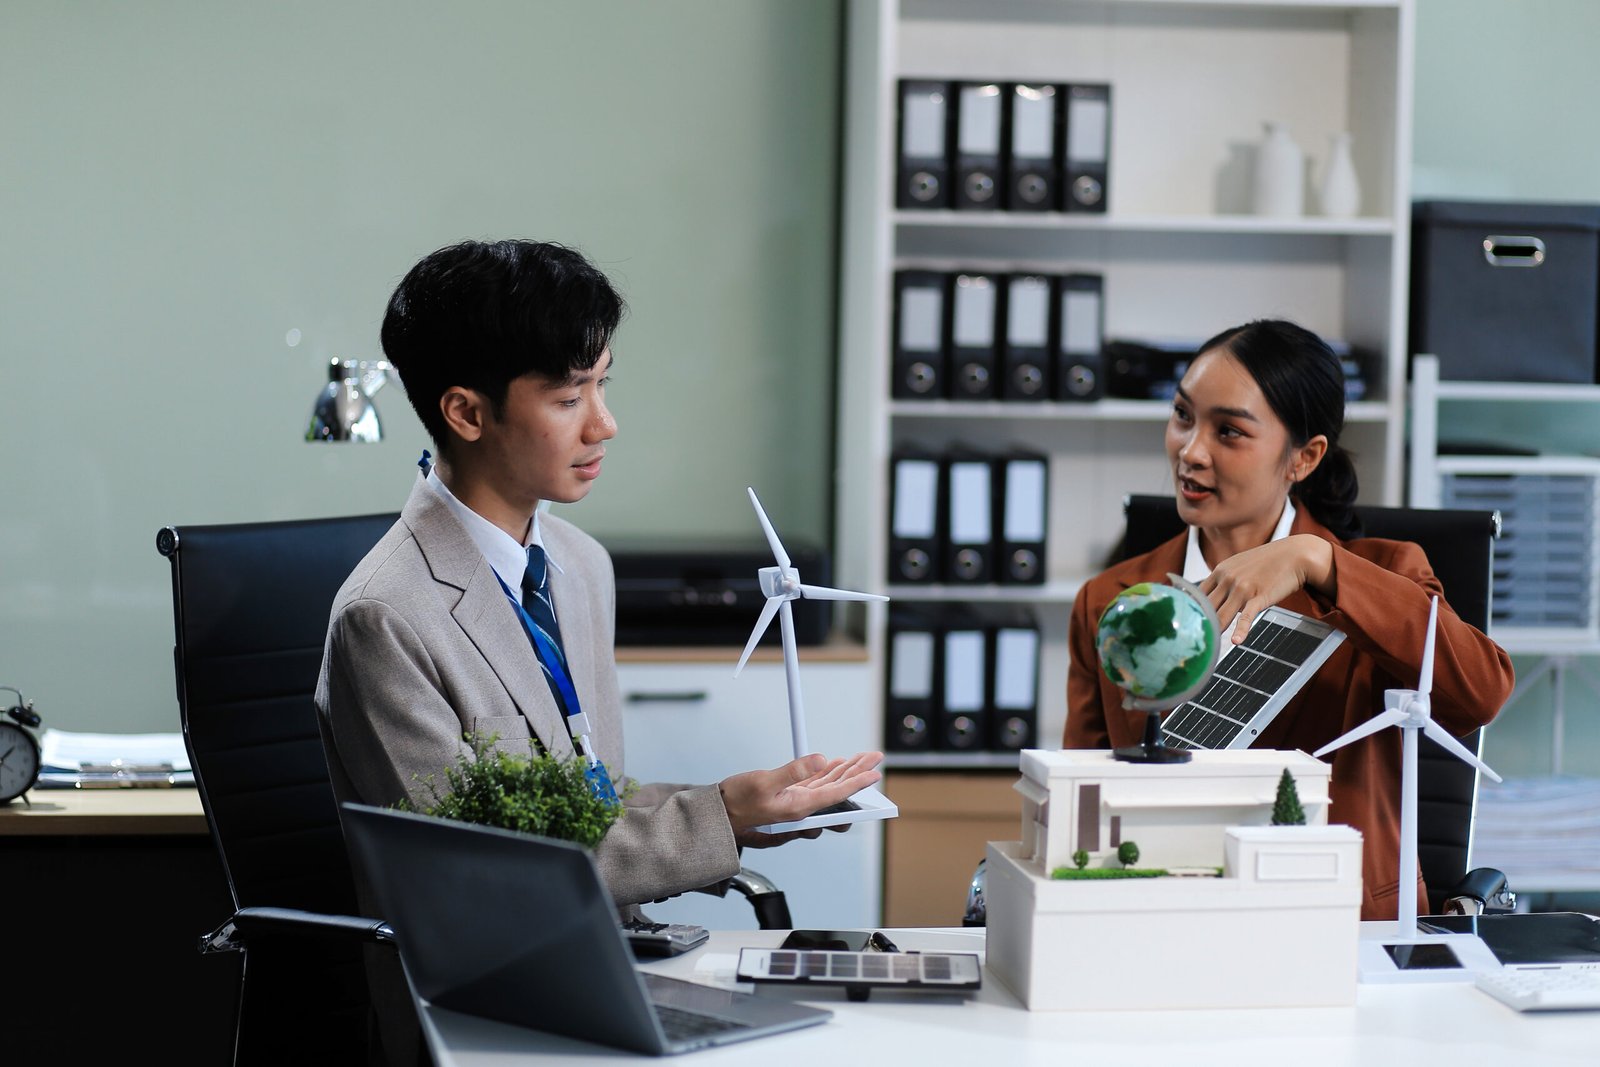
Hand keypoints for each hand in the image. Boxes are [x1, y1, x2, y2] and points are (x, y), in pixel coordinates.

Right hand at [719, 751, 882, 848]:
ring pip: (827, 789)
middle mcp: (800, 811)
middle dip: (857, 773)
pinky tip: (833, 765)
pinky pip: (814, 788)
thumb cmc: (735, 804)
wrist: (717, 818)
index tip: (875, 773)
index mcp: (798, 809)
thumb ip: (793, 772)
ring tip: (859, 758)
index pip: (836, 795)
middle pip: (837, 791)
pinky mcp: (787, 801)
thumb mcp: (763, 782)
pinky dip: (826, 776)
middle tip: (873, 757)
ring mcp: (795, 806)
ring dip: (844, 773)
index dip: (858, 782)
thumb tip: (821, 761)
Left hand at [1198, 534, 1333, 642]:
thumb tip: (1211, 599)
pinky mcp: (1259, 596)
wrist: (1294, 554)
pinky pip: (1247, 616)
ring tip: (1208, 648)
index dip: (1191, 612)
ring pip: (1222, 615)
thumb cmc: (1266, 562)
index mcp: (1219, 571)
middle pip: (1207, 608)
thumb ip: (1223, 580)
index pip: (1197, 596)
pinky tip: (1236, 641)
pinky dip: (1241, 630)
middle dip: (1200, 625)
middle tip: (1193, 641)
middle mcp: (1227, 579)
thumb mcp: (1238, 565)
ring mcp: (1242, 588)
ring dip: (1215, 632)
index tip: (1186, 626)